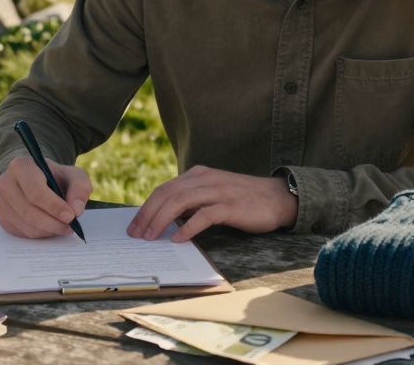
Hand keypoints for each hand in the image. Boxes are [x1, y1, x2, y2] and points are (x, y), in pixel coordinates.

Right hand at [0, 156, 91, 238]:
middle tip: (70, 226)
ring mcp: (1, 202)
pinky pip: (22, 233)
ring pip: (26, 225)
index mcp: (21, 166)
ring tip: (63, 226)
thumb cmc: (56, 178)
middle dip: (52, 223)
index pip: (35, 191)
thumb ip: (80, 188)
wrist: (38, 181)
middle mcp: (5, 182)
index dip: (54, 206)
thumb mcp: (73, 176)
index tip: (70, 216)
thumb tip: (76, 209)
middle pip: (28, 211)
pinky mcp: (3, 218)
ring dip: (48, 230)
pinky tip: (50, 226)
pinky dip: (40, 234)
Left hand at [127, 166, 297, 242]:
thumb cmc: (243, 200)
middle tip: (136, 234)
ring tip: (151, 237)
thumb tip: (165, 219)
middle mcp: (205, 179)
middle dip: (148, 215)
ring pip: (180, 202)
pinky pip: (204, 215)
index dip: (146, 207)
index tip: (135, 225)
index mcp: (198, 175)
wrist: (278, 198)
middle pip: (167, 194)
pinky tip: (179, 239)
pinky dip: (188, 227)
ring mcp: (218, 191)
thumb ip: (192, 202)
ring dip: (162, 221)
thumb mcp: (213, 194)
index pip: (164, 189)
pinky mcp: (231, 206)